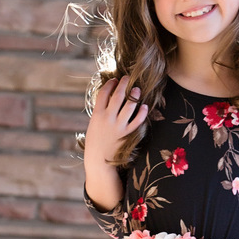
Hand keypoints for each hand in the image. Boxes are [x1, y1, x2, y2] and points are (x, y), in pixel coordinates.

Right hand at [84, 76, 147, 210]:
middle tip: (127, 78)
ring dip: (134, 96)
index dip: (109, 84)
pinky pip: (137, 121)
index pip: (103, 94)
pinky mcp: (127, 135)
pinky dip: (142, 113)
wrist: (98, 160)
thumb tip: (109, 98)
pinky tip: (144, 107)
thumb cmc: (95, 141)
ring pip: (129, 106)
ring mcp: (118, 126)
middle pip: (117, 96)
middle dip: (123, 85)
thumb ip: (101, 111)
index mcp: (97, 115)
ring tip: (137, 89)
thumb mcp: (93, 124)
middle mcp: (108, 119)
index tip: (114, 79)